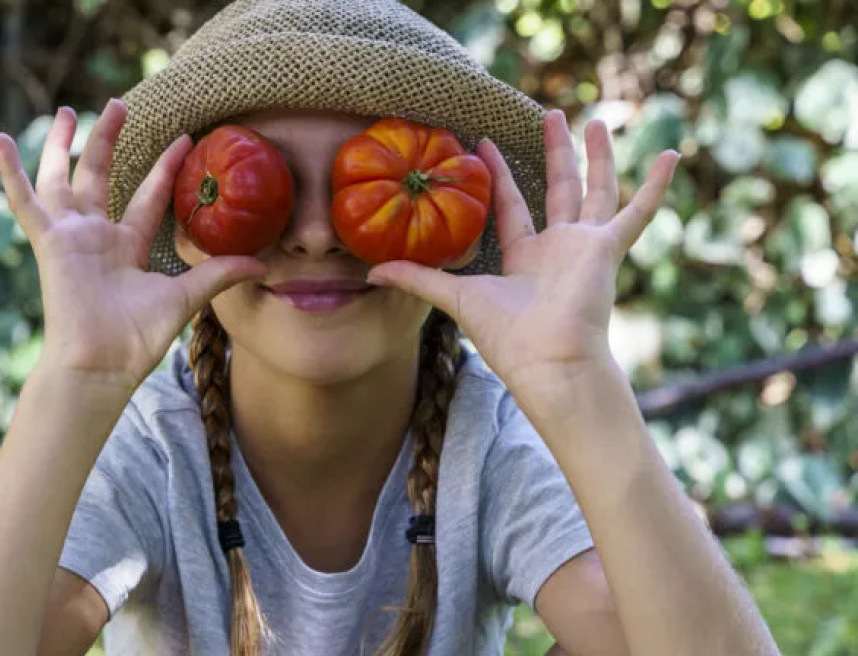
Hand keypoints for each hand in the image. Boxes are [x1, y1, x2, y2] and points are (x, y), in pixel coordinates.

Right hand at [0, 101, 267, 388]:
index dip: (163, 169)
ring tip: (70, 109)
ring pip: (62, 179)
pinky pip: (25, 201)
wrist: (102, 363)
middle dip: (107, 140)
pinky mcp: (49, 242)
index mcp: (126, 248)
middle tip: (119, 104)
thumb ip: (218, 274)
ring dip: (65, 145)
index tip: (184, 139)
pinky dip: (10, 171)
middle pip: (99, 177)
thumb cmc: (137, 338)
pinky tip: (0, 138)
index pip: (146, 197)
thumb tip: (264, 265)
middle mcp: (96, 237)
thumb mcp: (185, 296)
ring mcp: (70, 237)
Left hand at [365, 110, 679, 394]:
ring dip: (597, 156)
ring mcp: (586, 247)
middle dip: (554, 153)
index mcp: (525, 258)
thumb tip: (370, 273)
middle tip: (550, 114)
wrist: (548, 362)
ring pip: (594, 190)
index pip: (511, 206)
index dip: (499, 175)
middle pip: (557, 189)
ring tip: (596, 121)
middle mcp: (558, 249)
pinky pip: (637, 212)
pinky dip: (655, 186)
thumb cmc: (506, 338)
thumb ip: (417, 280)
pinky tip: (671, 155)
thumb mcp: (455, 298)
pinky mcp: (607, 248)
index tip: (485, 143)